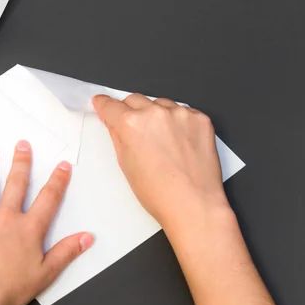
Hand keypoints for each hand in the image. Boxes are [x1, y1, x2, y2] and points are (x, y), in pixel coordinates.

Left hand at [0, 141, 93, 304]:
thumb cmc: (6, 288)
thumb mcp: (44, 275)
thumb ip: (66, 253)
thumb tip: (86, 237)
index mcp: (28, 228)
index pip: (48, 198)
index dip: (57, 181)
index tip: (62, 166)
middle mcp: (6, 215)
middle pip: (16, 183)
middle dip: (21, 162)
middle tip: (22, 145)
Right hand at [92, 94, 230, 232]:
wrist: (193, 204)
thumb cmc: (159, 192)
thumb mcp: (125, 164)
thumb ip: (117, 136)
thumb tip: (113, 122)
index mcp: (131, 124)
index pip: (110, 104)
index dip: (104, 105)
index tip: (103, 104)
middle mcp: (155, 113)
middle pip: (134, 99)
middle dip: (130, 111)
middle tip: (135, 130)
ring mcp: (180, 114)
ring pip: (160, 104)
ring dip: (156, 115)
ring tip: (161, 141)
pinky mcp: (200, 119)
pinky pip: (183, 112)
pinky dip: (178, 122)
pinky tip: (179, 143)